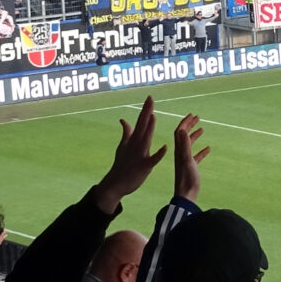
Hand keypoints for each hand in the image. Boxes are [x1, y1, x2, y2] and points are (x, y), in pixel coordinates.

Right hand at [91, 97, 166, 214]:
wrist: (115, 184)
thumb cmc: (121, 165)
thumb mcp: (123, 147)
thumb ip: (126, 133)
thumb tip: (123, 119)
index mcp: (133, 140)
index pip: (140, 122)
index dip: (146, 109)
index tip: (150, 97)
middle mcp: (136, 145)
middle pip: (142, 126)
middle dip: (147, 112)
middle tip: (151, 99)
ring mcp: (139, 155)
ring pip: (146, 139)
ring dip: (149, 128)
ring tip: (154, 116)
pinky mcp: (143, 166)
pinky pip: (152, 159)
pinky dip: (158, 153)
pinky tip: (165, 147)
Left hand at [172, 113, 209, 201]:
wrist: (186, 194)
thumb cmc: (186, 178)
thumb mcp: (186, 159)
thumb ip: (184, 144)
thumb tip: (181, 129)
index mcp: (179, 150)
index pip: (179, 132)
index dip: (185, 122)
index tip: (192, 114)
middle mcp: (181, 153)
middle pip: (184, 136)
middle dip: (190, 125)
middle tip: (197, 117)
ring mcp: (186, 160)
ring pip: (190, 145)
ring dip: (195, 136)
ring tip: (202, 129)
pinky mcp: (192, 167)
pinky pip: (197, 156)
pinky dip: (202, 151)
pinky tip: (208, 148)